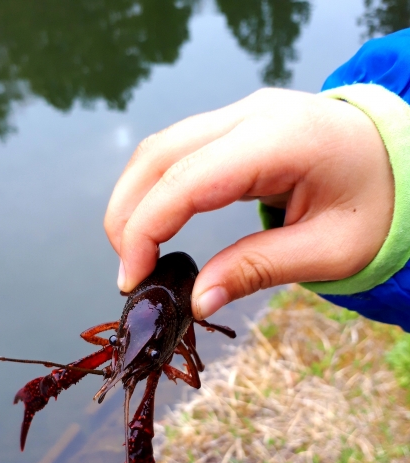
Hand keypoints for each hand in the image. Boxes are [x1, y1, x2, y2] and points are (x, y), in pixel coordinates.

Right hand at [104, 88, 393, 318]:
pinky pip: (177, 152)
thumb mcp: (328, 251)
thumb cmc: (375, 205)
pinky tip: (155, 226)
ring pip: (159, 150)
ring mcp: (241, 114)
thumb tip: (196, 302)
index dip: (145, 229)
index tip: (132, 278)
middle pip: (158, 155)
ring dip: (134, 202)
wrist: (401, 161)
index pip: (186, 180)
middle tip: (128, 272)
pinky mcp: (235, 126)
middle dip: (127, 216)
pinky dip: (154, 190)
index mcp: (281, 140)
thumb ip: (257, 270)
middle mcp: (252, 114)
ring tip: (135, 254)